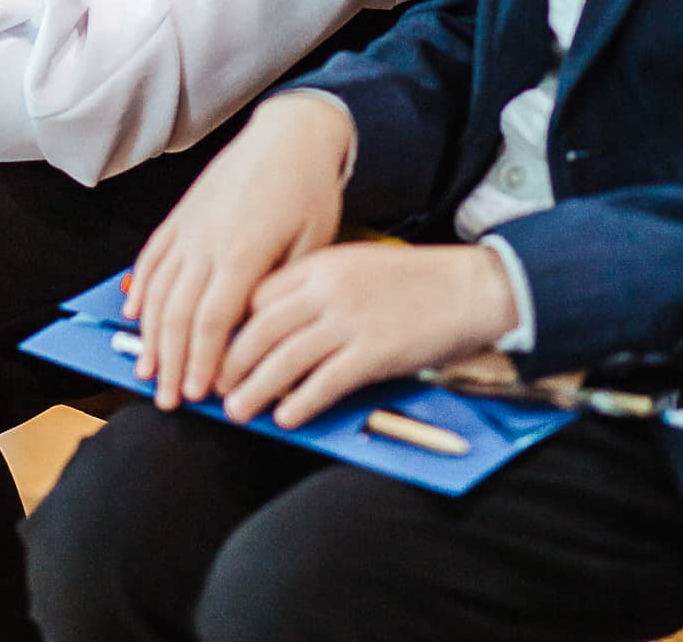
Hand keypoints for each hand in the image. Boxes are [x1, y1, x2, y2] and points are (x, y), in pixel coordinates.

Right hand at [126, 95, 351, 409]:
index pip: (212, 321)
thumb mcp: (314, 245)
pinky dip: (140, 289)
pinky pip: (152, 256)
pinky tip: (134, 315)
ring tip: (148, 370)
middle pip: (177, 314)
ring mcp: (188, 226)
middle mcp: (206, 241)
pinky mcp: (181, 214)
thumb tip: (262, 339)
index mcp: (242, 252)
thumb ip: (282, 293)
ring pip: (157, 289)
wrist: (289, 134)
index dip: (202, 363)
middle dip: (170, 362)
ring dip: (150, 335)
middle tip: (167, 400)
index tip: (200, 395)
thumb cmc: (308, 189)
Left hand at [219, 242, 519, 429]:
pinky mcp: (374, 352)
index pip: (258, 295)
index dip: (232, 325)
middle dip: (231, 362)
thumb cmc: (413, 281)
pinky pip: (325, 382)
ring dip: (254, 389)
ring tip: (236, 411)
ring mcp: (350, 320)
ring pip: (284, 358)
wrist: (469, 288)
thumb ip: (316, 288)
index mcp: (322, 263)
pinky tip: (285, 417)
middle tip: (213, 386)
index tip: (216, 348)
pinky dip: (299, 402)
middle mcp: (328, 289)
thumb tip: (275, 324)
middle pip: (261, 328)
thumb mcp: (356, 267)